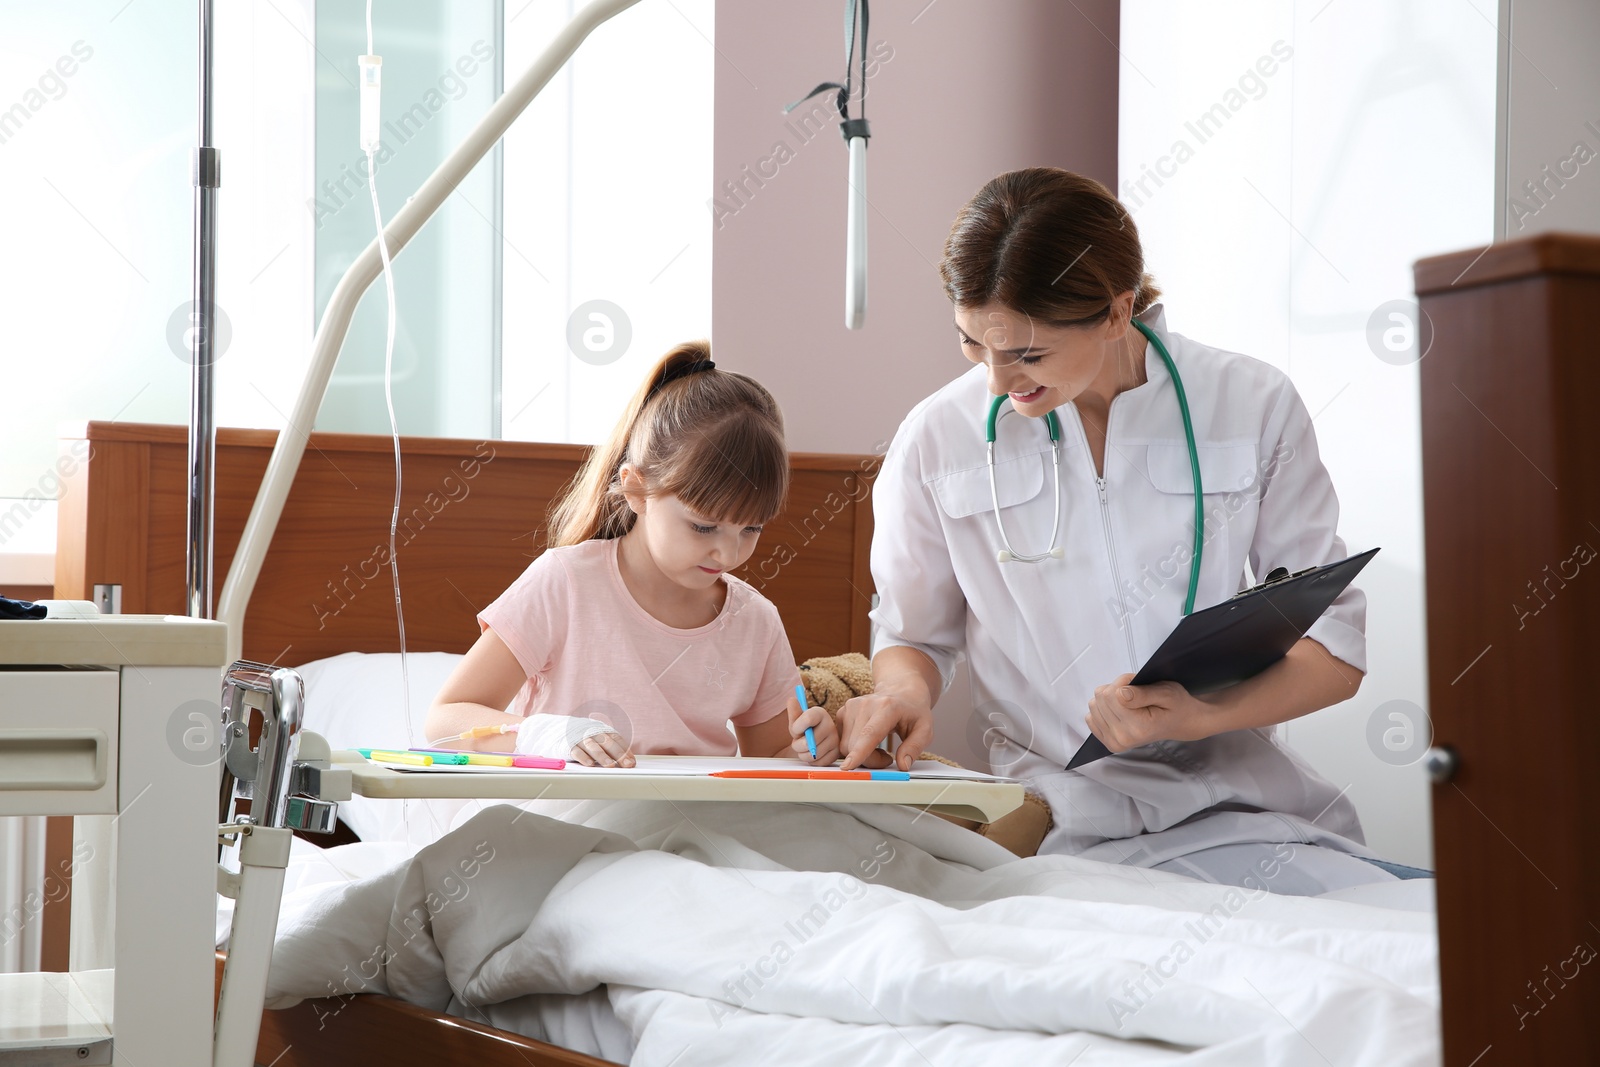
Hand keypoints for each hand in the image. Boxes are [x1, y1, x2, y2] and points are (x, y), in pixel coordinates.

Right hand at [516, 713, 634, 766]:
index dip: (625, 750)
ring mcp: (579, 738)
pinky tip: (589, 764)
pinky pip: (576, 751)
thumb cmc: (580, 738)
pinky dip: (583, 757)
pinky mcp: (567, 745)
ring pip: (592, 746)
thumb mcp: (595, 739)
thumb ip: (608, 747)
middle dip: (618, 754)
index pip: (616, 738)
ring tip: (610, 765)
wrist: (553, 730)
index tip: (632, 762)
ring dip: (602, 756)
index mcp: (600, 730)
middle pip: (607, 742)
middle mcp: (591, 732)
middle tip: (626, 764)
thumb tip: (625, 760)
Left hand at [787, 693, 840, 763]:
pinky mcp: (836, 754)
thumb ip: (794, 712)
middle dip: (797, 745)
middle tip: (799, 742)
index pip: (809, 718)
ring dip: (803, 754)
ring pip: (812, 754)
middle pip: (808, 742)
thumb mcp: (796, 721)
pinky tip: (812, 754)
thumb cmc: (803, 730)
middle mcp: (830, 725)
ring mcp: (835, 740)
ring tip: (805, 748)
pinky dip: (811, 760)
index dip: (798, 726)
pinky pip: (818, 762)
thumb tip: (791, 700)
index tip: (794, 729)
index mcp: (820, 713)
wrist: (812, 743)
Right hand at [837, 689, 930, 770]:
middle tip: (887, 758)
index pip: (870, 733)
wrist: (901, 690)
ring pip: (846, 746)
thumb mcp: (925, 729)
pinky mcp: (842, 711)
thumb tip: (903, 766)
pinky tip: (867, 741)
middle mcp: (865, 704)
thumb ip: (915, 747)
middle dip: (870, 761)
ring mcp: (851, 706)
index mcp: (887, 707)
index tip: (849, 766)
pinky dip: (853, 748)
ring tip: (878, 747)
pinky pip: (842, 741)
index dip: (859, 752)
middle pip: (855, 745)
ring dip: (861, 755)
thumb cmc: (913, 711)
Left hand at [1084, 673, 1203, 753]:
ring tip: (1130, 702)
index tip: (1138, 684)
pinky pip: (1090, 717)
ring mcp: (1114, 742)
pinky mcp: (1108, 742)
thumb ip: (1142, 693)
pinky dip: (1104, 709)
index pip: (1112, 694)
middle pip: (1100, 698)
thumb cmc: (1175, 704)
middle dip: (1116, 689)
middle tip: (1136, 694)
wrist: (1179, 722)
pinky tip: (1121, 711)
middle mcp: (1124, 738)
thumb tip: (1120, 693)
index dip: (1124, 681)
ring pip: (1094, 705)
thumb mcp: (1166, 692)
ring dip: (1110, 698)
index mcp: (1139, 727)